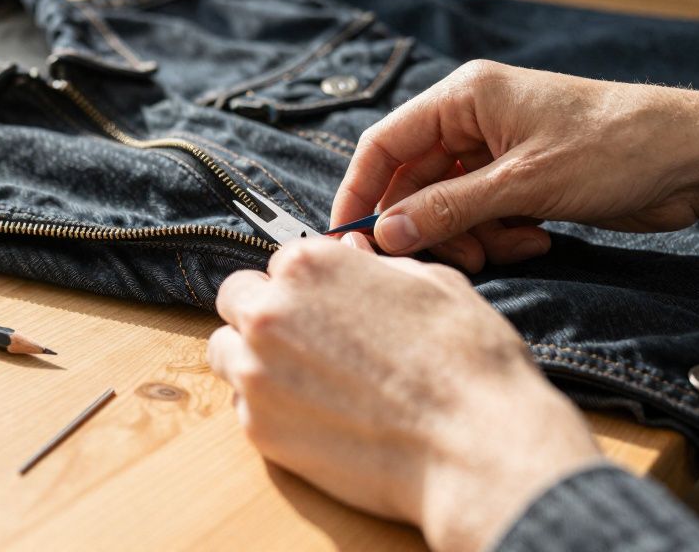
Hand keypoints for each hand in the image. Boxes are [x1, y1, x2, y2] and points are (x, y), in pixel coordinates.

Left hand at [207, 236, 600, 551]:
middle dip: (264, 314)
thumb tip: (349, 252)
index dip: (304, 286)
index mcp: (308, 265)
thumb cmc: (464, 360)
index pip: (278, 264)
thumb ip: (374, 264)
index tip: (323, 306)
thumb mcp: (431, 283)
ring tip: (305, 381)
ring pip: (226, 353)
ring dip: (253, 359)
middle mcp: (269, 312)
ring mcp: (255, 373)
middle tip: (306, 342)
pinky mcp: (258, 429)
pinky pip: (243, 408)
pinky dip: (269, 410)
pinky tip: (317, 418)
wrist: (472, 446)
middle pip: (237, 300)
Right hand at [331, 60, 698, 271]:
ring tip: (510, 246)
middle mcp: (473, 120)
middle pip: (415, 182)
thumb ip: (447, 209)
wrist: (695, 157)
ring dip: (470, 236)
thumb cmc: (615, 147)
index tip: (347, 237)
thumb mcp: (523, 183)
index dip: (360, 191)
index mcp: (464, 97)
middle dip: (428, 225)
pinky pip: (483, 216)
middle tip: (451, 259)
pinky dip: (500, 236)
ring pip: (448, 206)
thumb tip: (385, 234)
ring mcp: (498, 151)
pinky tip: (537, 239)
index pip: (385, 143)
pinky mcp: (522, 180)